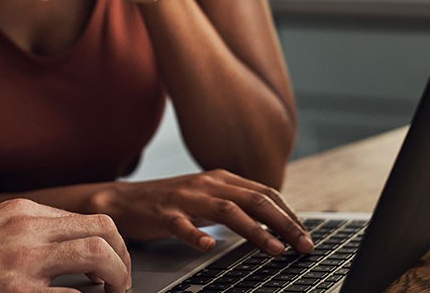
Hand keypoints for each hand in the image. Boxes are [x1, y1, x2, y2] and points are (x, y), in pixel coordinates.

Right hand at [0, 198, 131, 291]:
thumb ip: (29, 234)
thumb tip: (66, 250)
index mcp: (22, 213)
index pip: (88, 218)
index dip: (110, 244)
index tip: (111, 264)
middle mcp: (27, 230)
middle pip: (102, 230)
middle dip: (122, 258)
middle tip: (119, 283)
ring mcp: (24, 262)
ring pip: (97, 255)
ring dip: (117, 278)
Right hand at [89, 170, 313, 255]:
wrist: (123, 200)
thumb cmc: (170, 203)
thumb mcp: (207, 198)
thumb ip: (236, 204)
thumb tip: (274, 222)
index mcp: (221, 179)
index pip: (265, 193)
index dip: (289, 214)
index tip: (306, 236)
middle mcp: (207, 184)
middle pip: (254, 200)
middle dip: (285, 223)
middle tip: (304, 246)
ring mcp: (184, 197)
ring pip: (226, 210)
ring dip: (255, 231)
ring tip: (275, 249)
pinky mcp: (162, 213)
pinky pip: (182, 224)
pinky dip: (196, 236)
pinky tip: (208, 247)